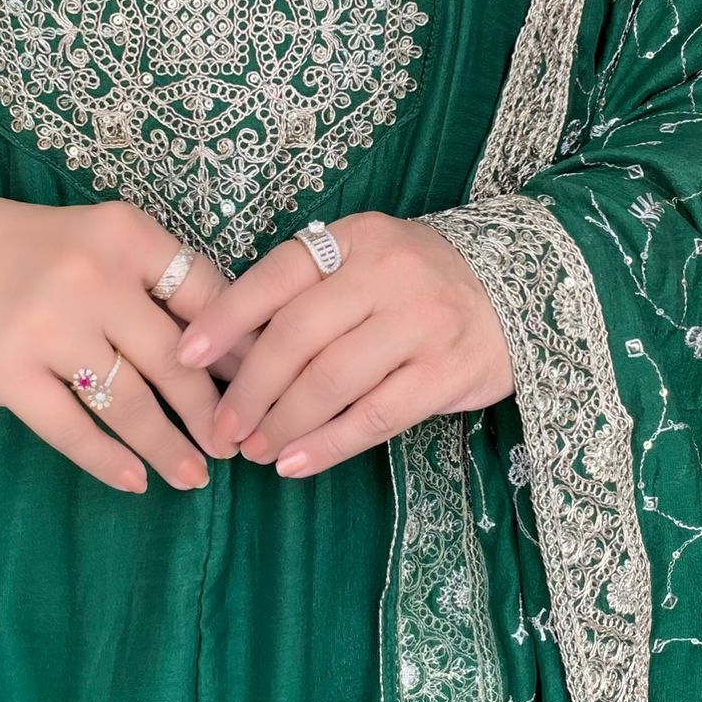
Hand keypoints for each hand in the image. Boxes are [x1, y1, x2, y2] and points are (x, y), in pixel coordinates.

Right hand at [0, 186, 257, 493]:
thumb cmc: (50, 249)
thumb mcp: (113, 239)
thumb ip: (166, 282)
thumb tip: (235, 351)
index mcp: (127, 237)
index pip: (203, 295)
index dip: (239, 346)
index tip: (265, 383)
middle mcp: (91, 278)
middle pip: (172, 358)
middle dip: (212, 410)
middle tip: (238, 444)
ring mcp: (47, 328)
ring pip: (127, 402)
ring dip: (168, 446)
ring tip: (195, 474)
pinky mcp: (7, 374)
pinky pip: (70, 429)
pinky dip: (108, 460)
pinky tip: (136, 479)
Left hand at [172, 210, 514, 478]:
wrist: (516, 293)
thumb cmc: (416, 280)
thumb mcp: (365, 258)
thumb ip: (308, 290)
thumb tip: (228, 346)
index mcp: (356, 237)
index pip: (276, 276)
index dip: (225, 319)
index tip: (186, 357)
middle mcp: (387, 274)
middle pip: (296, 336)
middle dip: (248, 389)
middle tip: (221, 427)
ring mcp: (420, 324)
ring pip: (330, 381)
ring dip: (282, 423)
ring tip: (254, 450)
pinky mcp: (446, 374)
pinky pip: (374, 417)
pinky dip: (327, 445)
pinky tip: (296, 463)